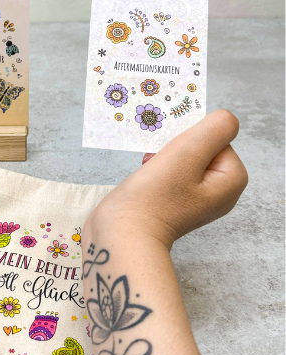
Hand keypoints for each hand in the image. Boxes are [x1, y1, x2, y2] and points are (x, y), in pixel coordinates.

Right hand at [92, 110, 247, 247]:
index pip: (216, 138)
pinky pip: (173, 171)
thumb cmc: (153, 197)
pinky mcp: (175, 202)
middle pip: (202, 146)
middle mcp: (219, 191)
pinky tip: (145, 174)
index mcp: (231, 180)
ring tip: (149, 167)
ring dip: (164, 154)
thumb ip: (214, 129)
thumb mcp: (188, 153)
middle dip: (176, 146)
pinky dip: (157, 167)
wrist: (123, 236)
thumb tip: (224, 119)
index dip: (192, 138)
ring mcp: (197, 198)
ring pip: (185, 157)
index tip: (173, 153)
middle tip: (157, 160)